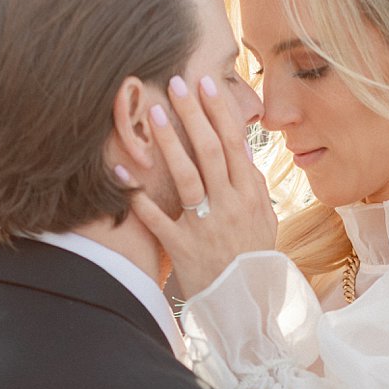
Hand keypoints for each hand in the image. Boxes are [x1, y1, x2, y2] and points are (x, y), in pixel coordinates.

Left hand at [125, 73, 276, 299]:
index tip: (206, 83)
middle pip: (210, 151)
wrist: (246, 306)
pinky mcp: (183, 248)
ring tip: (153, 113)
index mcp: (250, 196)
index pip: (234, 144)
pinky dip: (138, 196)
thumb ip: (255, 186)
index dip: (219, 111)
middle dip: (193, 114)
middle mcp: (230, 206)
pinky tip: (122, 171)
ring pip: (187, 177)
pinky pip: (157, 218)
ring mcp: (206, 227)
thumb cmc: (253, 260)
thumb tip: (243, 151)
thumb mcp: (266, 222)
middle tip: (176, 82)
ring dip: (169, 143)